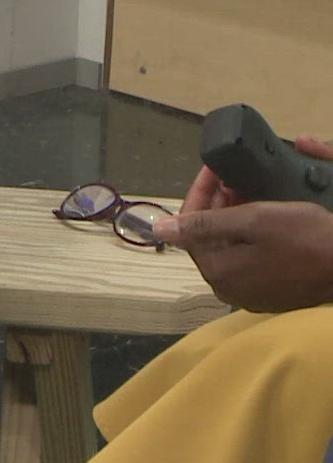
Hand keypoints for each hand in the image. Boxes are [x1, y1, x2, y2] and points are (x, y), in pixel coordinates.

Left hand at [154, 136, 332, 311]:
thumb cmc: (306, 238)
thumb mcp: (254, 220)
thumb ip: (203, 224)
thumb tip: (157, 229)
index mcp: (217, 271)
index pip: (190, 227)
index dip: (199, 194)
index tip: (213, 169)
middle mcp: (226, 288)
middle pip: (209, 238)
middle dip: (215, 204)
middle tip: (230, 177)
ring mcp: (248, 293)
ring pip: (228, 248)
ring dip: (231, 218)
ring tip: (245, 190)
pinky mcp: (268, 292)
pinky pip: (248, 259)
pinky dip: (248, 236)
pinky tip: (260, 216)